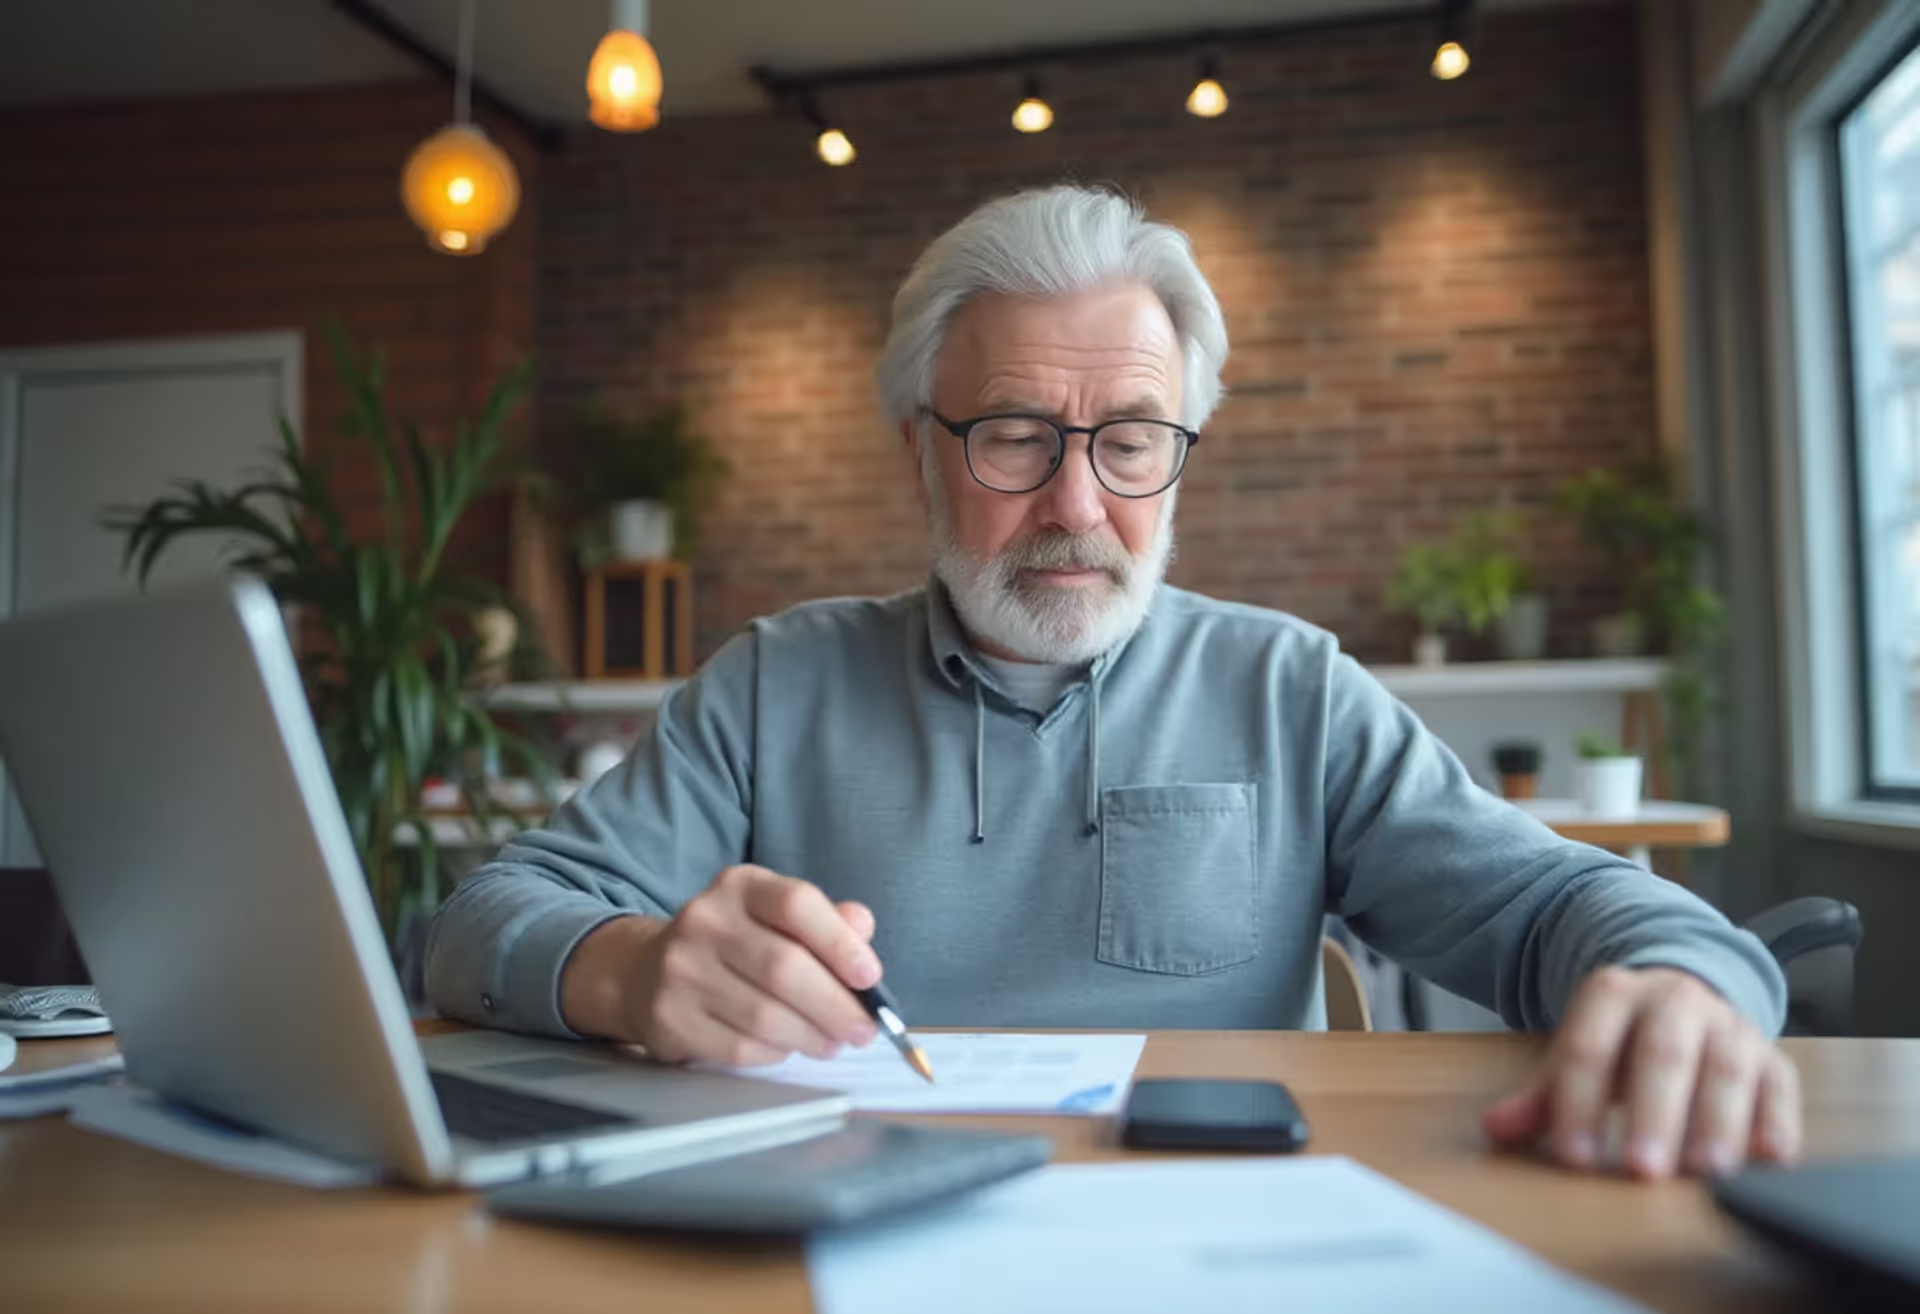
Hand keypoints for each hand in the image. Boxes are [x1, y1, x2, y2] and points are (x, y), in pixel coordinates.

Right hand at [560, 865, 881, 1066]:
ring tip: (832, 1042)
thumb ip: (826, 921)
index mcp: (740, 886)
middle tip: (862, 1030)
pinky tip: (789, 1048)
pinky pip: (739, 1047)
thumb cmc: (734, 946)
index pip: (797, 904)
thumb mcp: (776, 917)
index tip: (870, 977)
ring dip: (810, 1036)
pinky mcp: (669, 1017)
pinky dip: (776, 1053)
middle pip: (784, 967)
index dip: (841, 943)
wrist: (645, 971)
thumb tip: (863, 929)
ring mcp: (680, 970)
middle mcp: (704, 920)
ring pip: (764, 1015)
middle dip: (835, 1006)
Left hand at [1481, 966, 1801, 1179]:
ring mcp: (1729, 1026)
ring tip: (1706, 1172)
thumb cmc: (1624, 1045)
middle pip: (1663, 1053)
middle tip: (1645, 1170)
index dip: (1579, 1102)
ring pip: (1726, 1069)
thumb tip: (1496, 1129)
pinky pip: (1780, 1087)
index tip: (1575, 1156)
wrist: (1688, 999)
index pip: (1589, 1047)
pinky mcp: (1773, 1057)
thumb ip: (1542, 1097)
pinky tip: (1769, 1161)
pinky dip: (1777, 1124)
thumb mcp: (1579, 1058)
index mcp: (1614, 994)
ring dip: (1718, 1122)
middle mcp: (1676, 1000)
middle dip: (1655, 1113)